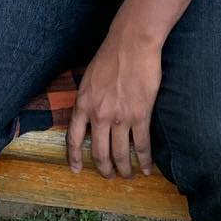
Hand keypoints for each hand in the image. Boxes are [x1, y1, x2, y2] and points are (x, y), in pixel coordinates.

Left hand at [67, 29, 161, 178]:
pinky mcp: (140, 115)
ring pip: (120, 153)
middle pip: (99, 152)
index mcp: (83, 104)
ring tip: (127, 175)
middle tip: (110, 176)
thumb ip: (88, 99)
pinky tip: (146, 168)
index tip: (77, 170)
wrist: (131, 44)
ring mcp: (120, 117)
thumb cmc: (111, 55)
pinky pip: (142, 144)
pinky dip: (144, 160)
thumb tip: (89, 113)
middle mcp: (98, 115)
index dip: (75, 157)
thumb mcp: (89, 78)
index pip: (74, 139)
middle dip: (104, 169)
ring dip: (124, 169)